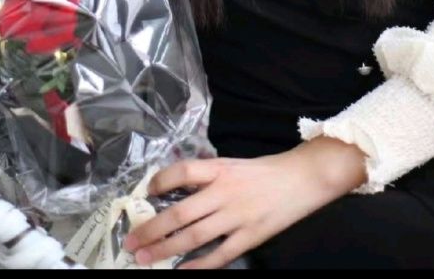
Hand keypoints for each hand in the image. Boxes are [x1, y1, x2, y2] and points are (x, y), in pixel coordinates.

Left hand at [121, 137, 366, 268]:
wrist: (302, 178)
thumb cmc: (265, 171)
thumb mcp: (233, 164)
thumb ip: (208, 177)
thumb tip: (176, 191)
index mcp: (220, 169)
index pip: (182, 171)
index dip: (160, 181)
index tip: (146, 191)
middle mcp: (224, 192)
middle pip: (180, 212)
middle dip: (152, 228)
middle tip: (131, 241)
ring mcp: (237, 216)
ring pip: (194, 236)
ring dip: (166, 249)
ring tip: (145, 257)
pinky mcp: (250, 236)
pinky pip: (220, 255)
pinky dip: (199, 266)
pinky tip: (182, 272)